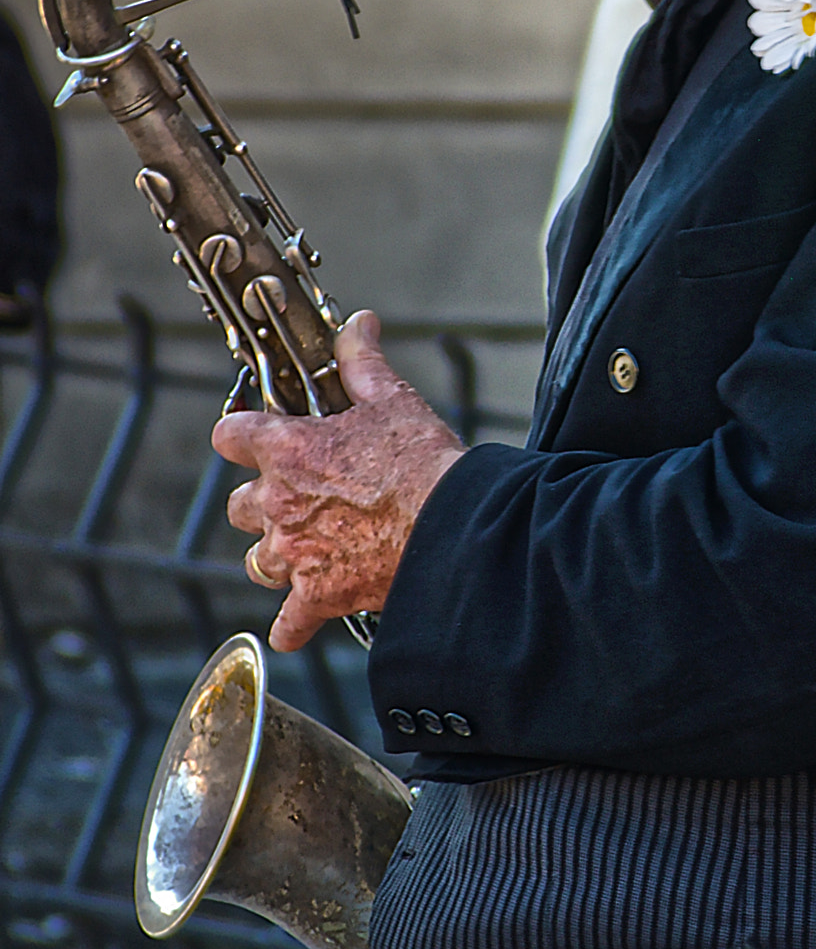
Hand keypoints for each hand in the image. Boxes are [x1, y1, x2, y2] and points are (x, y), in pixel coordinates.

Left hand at [212, 309, 465, 650]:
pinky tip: (300, 621)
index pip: (230, 435)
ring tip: (303, 548)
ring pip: (257, 560)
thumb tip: (358, 323)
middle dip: (262, 501)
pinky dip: (292, 624)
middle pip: (239, 506)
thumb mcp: (392, 398)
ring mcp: (294, 554)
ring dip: (274, 553)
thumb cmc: (421, 460)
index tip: (255, 436)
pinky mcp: (318, 596)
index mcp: (288, 450)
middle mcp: (278, 504)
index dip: (241, 434)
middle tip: (298, 496)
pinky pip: (287, 624)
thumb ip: (363, 361)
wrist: (452, 528)